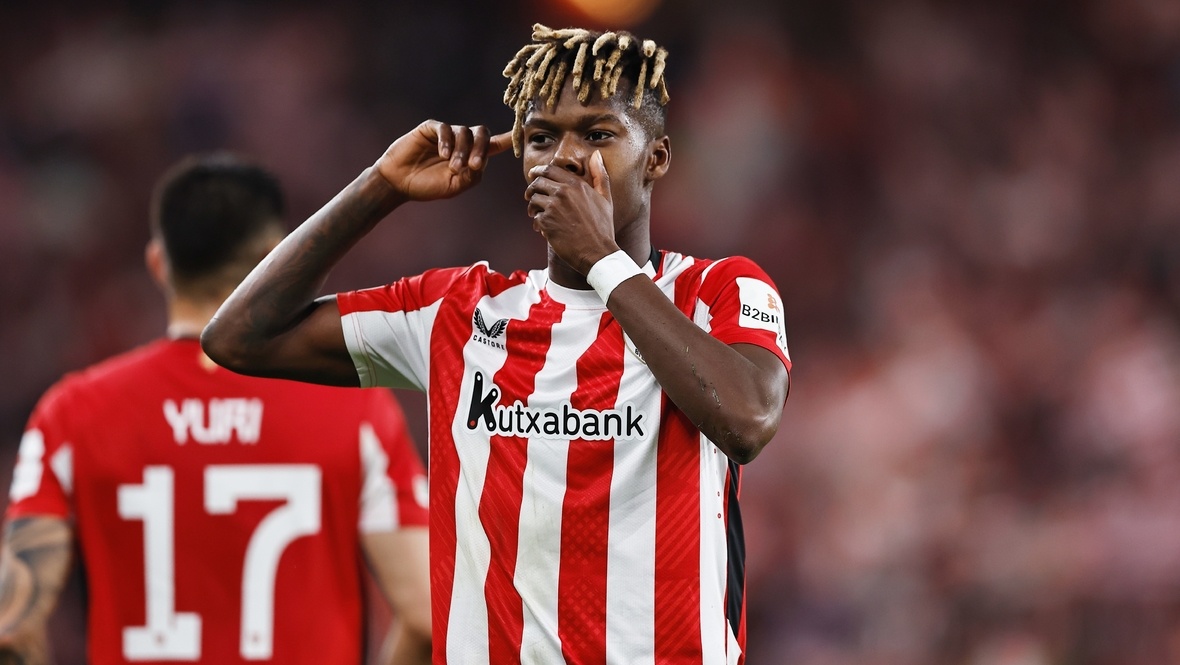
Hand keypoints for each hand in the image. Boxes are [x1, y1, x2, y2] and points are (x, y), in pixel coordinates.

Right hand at [375, 121, 512, 201]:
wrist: (399, 183)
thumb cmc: (428, 186)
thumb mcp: (455, 186)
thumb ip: (472, 175)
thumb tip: (482, 160)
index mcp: (471, 157)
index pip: (494, 144)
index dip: (508, 138)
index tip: (522, 132)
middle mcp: (462, 142)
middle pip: (482, 134)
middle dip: (481, 149)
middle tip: (473, 166)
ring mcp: (447, 134)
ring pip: (464, 132)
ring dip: (462, 151)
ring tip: (453, 167)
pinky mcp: (431, 128)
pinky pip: (445, 129)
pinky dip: (447, 141)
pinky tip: (443, 155)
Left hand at [525, 150, 618, 273]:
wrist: (597, 252)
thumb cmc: (603, 227)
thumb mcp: (605, 198)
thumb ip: (600, 175)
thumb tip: (596, 155)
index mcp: (576, 184)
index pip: (549, 169)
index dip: (538, 171)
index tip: (533, 174)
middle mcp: (563, 192)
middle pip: (537, 182)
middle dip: (531, 188)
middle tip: (530, 195)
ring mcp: (553, 207)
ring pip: (533, 199)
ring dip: (532, 207)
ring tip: (536, 214)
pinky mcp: (546, 222)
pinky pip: (534, 218)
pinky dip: (537, 223)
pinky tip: (544, 229)